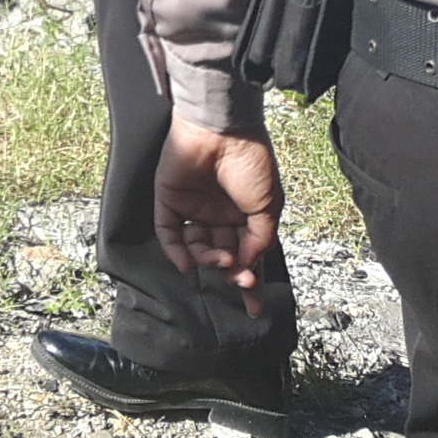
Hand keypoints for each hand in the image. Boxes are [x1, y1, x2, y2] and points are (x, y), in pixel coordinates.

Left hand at [155, 120, 281, 312]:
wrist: (223, 130)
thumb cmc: (251, 163)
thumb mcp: (269, 206)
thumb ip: (259, 240)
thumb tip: (248, 266)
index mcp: (244, 215)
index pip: (246, 255)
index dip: (250, 281)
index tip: (255, 308)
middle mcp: (218, 214)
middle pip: (222, 254)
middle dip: (231, 271)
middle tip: (240, 278)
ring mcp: (193, 207)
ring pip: (197, 247)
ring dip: (209, 260)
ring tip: (223, 258)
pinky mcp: (168, 198)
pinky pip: (168, 232)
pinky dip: (176, 253)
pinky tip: (188, 266)